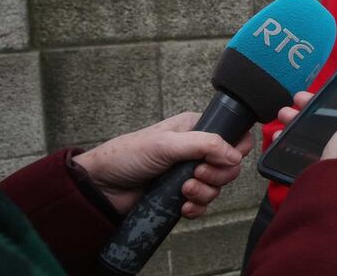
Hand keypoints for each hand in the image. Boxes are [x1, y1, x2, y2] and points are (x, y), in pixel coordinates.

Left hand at [72, 112, 252, 217]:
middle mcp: (195, 150)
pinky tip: (182, 207)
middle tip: (194, 175)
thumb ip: (204, 145)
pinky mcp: (181, 195)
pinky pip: (203, 205)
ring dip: (204, 192)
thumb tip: (235, 156)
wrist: (102, 187)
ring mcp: (189, 174)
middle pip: (229, 166)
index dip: (234, 150)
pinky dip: (196, 208)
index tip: (220, 159)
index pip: (233, 135)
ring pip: (217, 187)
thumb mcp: (166, 144)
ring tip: (183, 190)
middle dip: (216, 175)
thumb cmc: (126, 155)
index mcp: (196, 128)